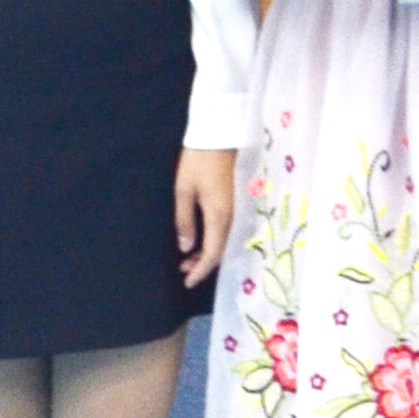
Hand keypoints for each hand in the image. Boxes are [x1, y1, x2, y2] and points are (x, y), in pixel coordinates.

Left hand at [175, 146, 235, 287]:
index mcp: (219, 215)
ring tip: (187, 257)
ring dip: (207, 252)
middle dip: (203, 264)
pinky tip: (200, 239)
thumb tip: (186, 248)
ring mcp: (236, 208)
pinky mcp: (234, 201)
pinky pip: (226, 229)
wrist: (219, 135)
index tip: (187, 282)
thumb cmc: (198, 161)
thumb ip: (185, 221)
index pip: (213, 253)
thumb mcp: (183, 191)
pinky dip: (213, 239)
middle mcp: (232, 215)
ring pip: (224, 240)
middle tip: (182, 270)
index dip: (201, 270)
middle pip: (221, 249)